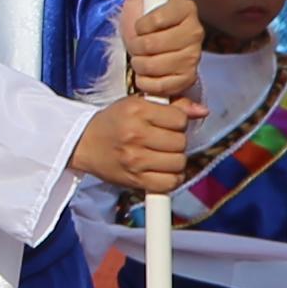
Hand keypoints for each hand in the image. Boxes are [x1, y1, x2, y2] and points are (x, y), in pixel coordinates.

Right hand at [68, 95, 197, 196]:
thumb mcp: (138, 104)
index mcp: (137, 110)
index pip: (179, 119)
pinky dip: (171, 179)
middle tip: (162, 141)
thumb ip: (172, 106)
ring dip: (175, 161)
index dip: (177, 122)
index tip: (166, 125)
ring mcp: (135, 159)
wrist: (83, 143)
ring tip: (161, 155)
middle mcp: (136, 134)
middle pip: (180, 142)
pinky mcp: (135, 180)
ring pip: (178, 163)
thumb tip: (202, 111)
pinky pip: (169, 183)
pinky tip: (162, 171)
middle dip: (176, 141)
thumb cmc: (114, 122)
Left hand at [120, 0, 203, 103]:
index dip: (142, 25)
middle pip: (152, 45)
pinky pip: (159, 84)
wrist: (149, 54)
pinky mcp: (188, 79)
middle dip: (137, 47)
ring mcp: (194, 57)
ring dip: (140, 64)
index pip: (158, 19)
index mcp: (186, 8)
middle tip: (140, 43)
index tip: (141, 24)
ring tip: (144, 57)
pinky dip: (147, 82)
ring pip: (154, 65)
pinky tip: (150, 73)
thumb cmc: (144, 23)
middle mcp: (195, 32)